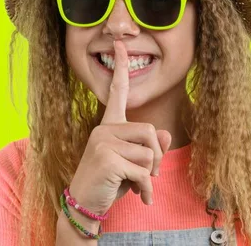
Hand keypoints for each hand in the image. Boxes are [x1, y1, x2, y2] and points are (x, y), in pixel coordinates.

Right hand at [68, 39, 171, 214]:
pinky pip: (143, 171)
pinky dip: (147, 188)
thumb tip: (165, 135)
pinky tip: (141, 198)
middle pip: (149, 131)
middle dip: (156, 158)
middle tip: (149, 175)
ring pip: (149, 152)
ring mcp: (102, 142)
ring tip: (138, 185)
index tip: (120, 44)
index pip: (117, 91)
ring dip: (150, 175)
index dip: (121, 67)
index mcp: (109, 124)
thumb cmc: (110, 182)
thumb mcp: (133, 163)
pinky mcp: (106, 158)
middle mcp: (103, 128)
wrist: (85, 205)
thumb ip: (150, 148)